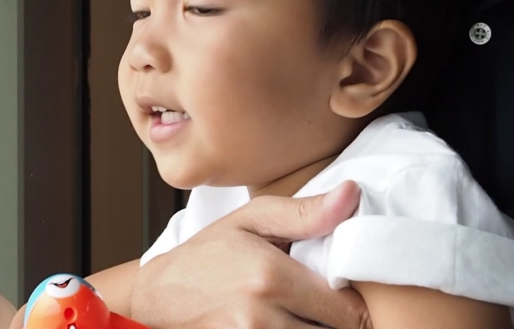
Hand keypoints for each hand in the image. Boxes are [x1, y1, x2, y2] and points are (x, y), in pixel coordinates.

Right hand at [130, 181, 371, 328]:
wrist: (159, 294)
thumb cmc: (208, 254)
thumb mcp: (251, 219)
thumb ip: (305, 213)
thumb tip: (353, 197)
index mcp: (271, 277)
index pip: (350, 311)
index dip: (354, 303)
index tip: (343, 290)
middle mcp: (262, 317)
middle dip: (336, 320)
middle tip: (320, 301)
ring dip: (314, 328)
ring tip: (298, 310)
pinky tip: (282, 321)